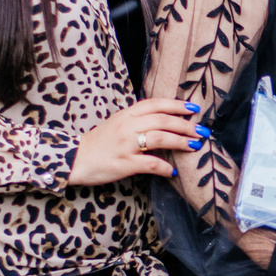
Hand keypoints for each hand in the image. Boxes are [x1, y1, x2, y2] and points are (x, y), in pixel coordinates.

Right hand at [70, 97, 202, 185]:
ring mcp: (125, 145)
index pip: (155, 104)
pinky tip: (173, 171)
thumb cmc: (99, 143)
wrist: (74, 158)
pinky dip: (165, 167)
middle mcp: (127, 126)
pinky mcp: (124, 163)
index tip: (193, 108)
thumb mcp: (117, 124)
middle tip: (202, 131)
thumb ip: (137, 120)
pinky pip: (150, 164)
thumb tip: (164, 121)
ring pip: (159, 138)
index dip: (176, 105)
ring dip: (180, 142)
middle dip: (185, 125)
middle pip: (162, 120)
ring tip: (195, 146)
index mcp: (126, 115)